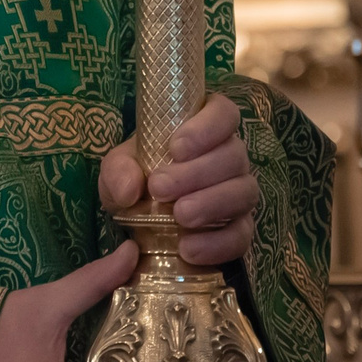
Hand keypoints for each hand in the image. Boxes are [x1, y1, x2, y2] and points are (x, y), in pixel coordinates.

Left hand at [98, 92, 257, 267]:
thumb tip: (129, 190)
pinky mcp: (239, 229)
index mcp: (205, 128)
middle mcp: (230, 157)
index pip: (224, 113)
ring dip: (212, 204)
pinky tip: (189, 249)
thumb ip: (118, 170)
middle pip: (234, 155)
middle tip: (160, 188)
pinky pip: (241, 235)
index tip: (177, 147)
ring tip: (179, 216)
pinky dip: (217, 243)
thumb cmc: (136, 177)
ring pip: (244, 192)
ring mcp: (238, 193)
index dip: (207, 127)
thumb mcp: (118, 169)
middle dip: (197, 172)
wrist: (140, 218)